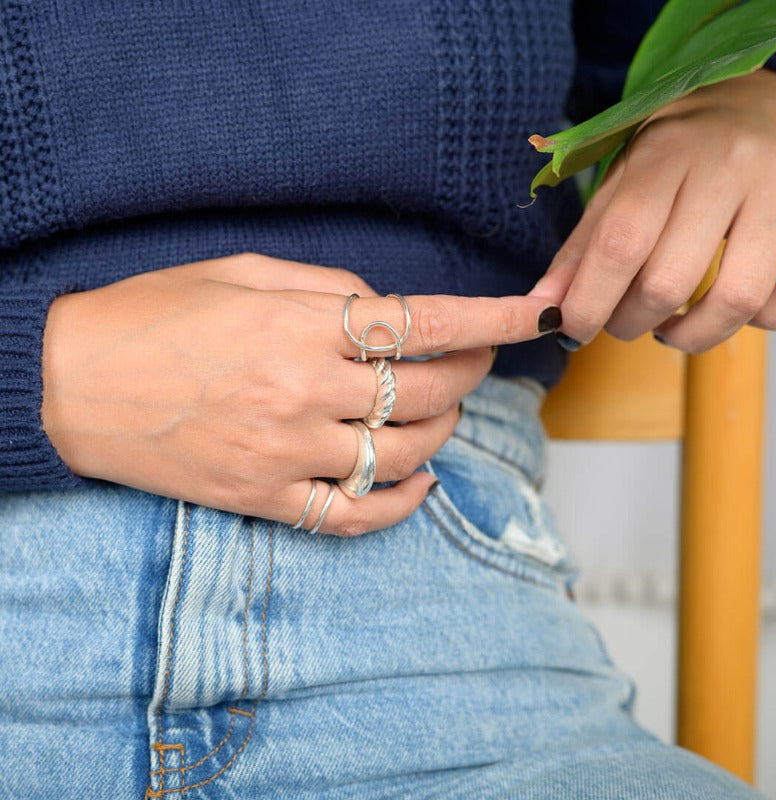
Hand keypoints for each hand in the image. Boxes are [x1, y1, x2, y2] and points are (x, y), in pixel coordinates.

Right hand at [41, 253, 556, 534]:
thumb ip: (326, 288)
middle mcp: (304, 393)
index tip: (532, 314)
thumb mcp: (242, 272)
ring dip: (442, 430)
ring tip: (442, 411)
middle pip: (425, 391)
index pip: (423, 323)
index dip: (489, 318)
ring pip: (404, 455)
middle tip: (476, 361)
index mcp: (300, 326)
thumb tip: (388, 310)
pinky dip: (402, 505)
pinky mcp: (266, 499)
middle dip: (471, 372)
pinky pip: (355, 517)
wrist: (72, 383)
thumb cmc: (154, 315)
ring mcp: (287, 454)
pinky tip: (422, 484)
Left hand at [529, 68, 775, 351]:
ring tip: (669, 328)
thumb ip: (581, 248)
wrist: (760, 99)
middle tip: (622, 321)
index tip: (571, 327)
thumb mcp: (620, 183)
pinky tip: (728, 313)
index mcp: (665, 155)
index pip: (620, 243)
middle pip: (669, 281)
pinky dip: (759, 322)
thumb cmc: (678, 152)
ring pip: (736, 298)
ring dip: (692, 336)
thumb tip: (543, 311)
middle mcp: (728, 167)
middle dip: (630, 323)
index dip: (588, 302)